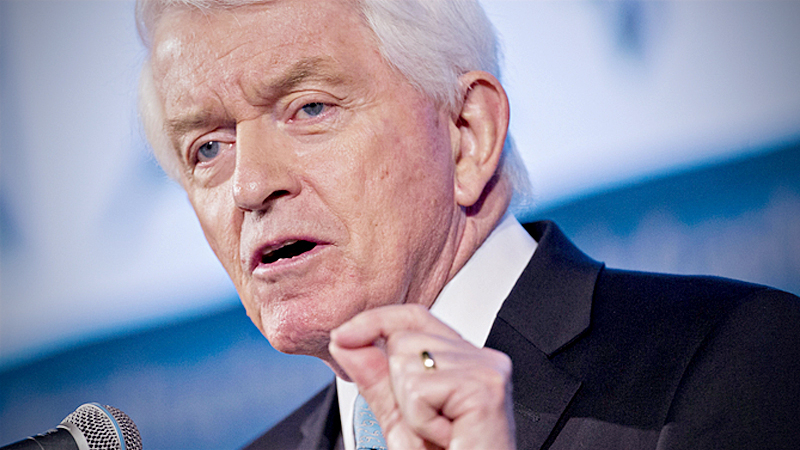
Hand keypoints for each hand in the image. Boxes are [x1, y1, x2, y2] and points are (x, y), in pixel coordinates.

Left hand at [329, 304, 515, 449]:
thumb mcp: (399, 420)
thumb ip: (375, 379)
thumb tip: (346, 341)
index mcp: (463, 361)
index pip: (413, 318)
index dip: (375, 321)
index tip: (342, 336)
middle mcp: (480, 359)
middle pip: (404, 339)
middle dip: (397, 386)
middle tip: (427, 423)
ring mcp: (487, 370)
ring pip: (407, 362)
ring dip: (410, 409)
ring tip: (438, 433)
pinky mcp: (485, 387)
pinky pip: (419, 389)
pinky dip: (421, 421)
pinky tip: (446, 437)